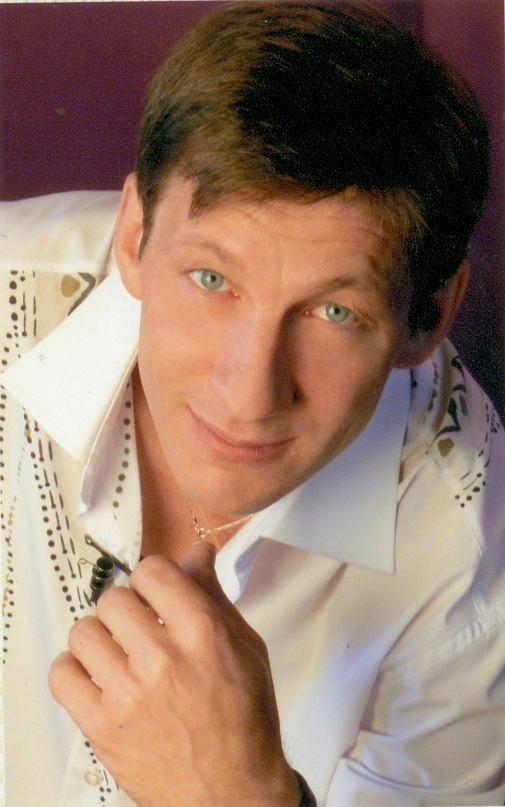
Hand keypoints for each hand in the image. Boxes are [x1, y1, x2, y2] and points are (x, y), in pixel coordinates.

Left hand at [48, 542, 299, 806]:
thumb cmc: (244, 721)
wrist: (232, 792)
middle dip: (128, 607)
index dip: (153, 577)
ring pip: (84, 631)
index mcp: (203, 634)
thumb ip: (214, 596)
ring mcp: (128, 694)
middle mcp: (163, 659)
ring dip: (100, 636)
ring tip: (117, 651)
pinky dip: (74, 669)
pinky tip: (97, 675)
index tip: (156, 591)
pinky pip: (62, 675)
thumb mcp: (246, 648)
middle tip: (139, 625)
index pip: (152, 571)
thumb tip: (197, 554)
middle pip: (115, 599)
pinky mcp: (102, 726)